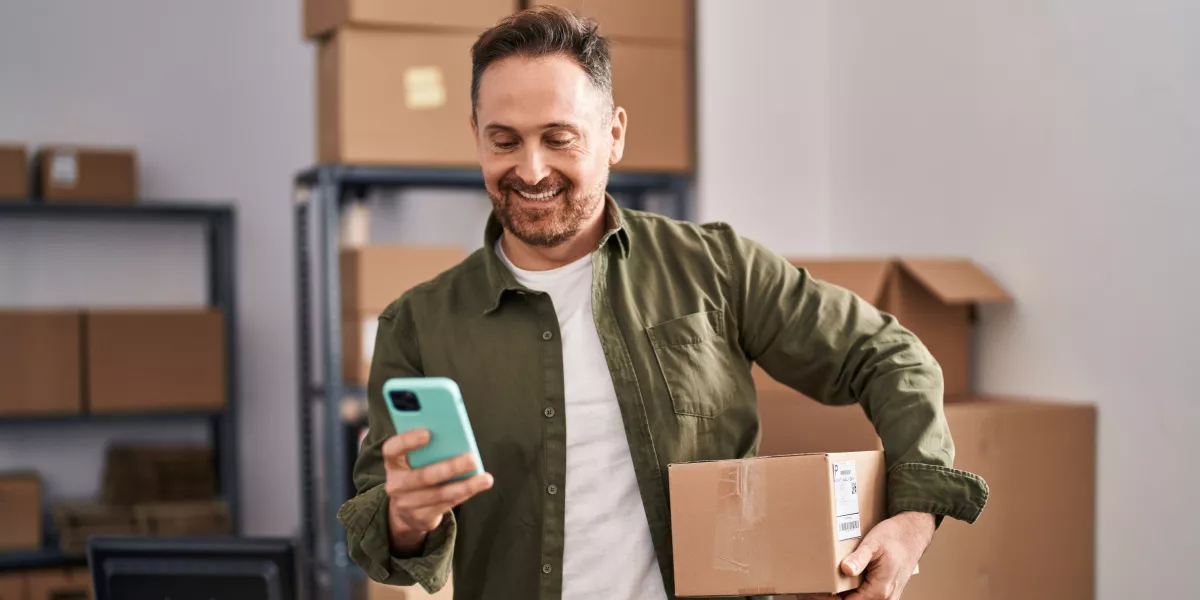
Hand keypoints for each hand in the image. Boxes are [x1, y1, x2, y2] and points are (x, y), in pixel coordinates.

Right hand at [383, 428, 493, 555]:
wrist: (407, 510)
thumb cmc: (417, 472)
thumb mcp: (415, 460)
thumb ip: (429, 448)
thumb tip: (456, 437)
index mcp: (393, 463)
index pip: (392, 449)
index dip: (408, 441)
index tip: (428, 432)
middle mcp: (396, 484)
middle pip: (422, 476)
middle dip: (450, 467)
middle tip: (472, 459)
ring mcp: (407, 504)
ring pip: (439, 494)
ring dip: (465, 486)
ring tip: (485, 478)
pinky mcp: (421, 517)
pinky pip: (446, 505)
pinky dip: (465, 493)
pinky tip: (479, 485)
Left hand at [803, 511, 934, 599]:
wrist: (914, 533)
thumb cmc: (896, 537)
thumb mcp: (874, 544)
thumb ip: (860, 558)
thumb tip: (846, 569)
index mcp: (880, 591)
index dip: (826, 599)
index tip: (810, 591)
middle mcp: (885, 598)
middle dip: (830, 599)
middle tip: (810, 591)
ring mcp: (886, 596)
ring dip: (840, 597)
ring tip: (820, 588)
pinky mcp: (885, 591)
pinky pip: (864, 597)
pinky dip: (849, 593)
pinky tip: (837, 584)